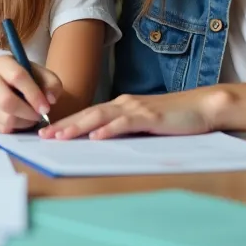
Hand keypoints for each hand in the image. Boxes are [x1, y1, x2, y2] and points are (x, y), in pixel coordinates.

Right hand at [0, 56, 62, 132]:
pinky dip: (16, 129)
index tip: (46, 108)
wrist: (10, 87)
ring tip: (31, 117)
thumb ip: (52, 84)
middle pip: (6, 101)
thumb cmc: (29, 80)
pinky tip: (21, 120)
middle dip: (28, 112)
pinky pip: (1, 128)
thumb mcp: (44, 76)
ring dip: (24, 122)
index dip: (34, 94)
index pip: (17, 77)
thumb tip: (50, 99)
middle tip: (39, 115)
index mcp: (2, 63)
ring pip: (5, 118)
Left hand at [42, 88, 231, 139]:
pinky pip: (125, 124)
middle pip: (88, 114)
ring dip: (79, 127)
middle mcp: (124, 104)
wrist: (202, 107)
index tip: (47, 133)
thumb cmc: (174, 118)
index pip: (88, 115)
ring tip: (61, 136)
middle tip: (43, 136)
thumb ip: (124, 129)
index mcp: (121, 106)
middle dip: (64, 125)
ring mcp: (136, 109)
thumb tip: (102, 140)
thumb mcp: (144, 124)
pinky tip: (96, 137)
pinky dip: (109, 130)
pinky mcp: (150, 117)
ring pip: (101, 117)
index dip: (66, 123)